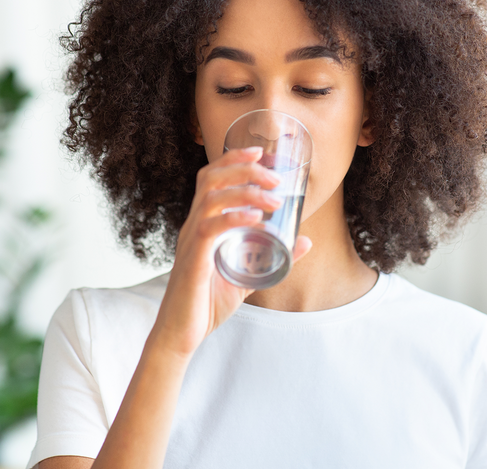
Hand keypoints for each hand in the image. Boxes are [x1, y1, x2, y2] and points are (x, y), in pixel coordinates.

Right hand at [150, 147, 311, 358]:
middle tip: (274, 174)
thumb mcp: (249, 275)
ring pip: (211, 198)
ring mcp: (191, 241)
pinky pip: (209, 229)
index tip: (261, 152)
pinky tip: (256, 219)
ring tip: (273, 197)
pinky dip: (234, 218)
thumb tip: (305, 241)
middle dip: (243, 168)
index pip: (211, 178)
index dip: (233, 159)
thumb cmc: (208, 302)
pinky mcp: (193, 260)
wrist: (181, 333)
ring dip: (245, 191)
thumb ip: (273, 257)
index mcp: (202, 223)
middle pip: (210, 179)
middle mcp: (193, 225)